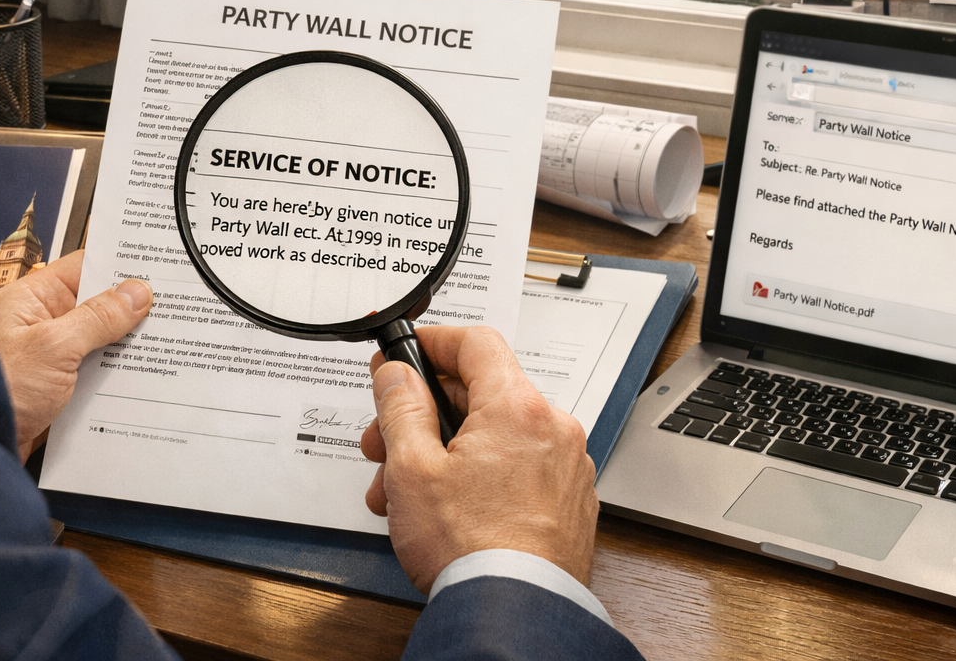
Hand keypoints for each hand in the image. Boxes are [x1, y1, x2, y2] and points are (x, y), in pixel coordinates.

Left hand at [0, 251, 151, 459]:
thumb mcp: (54, 346)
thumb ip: (98, 318)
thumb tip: (136, 292)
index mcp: (29, 300)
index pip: (81, 268)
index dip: (118, 265)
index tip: (155, 266)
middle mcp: (36, 325)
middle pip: (92, 307)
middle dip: (129, 309)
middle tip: (171, 307)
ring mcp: (43, 359)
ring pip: (94, 343)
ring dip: (122, 347)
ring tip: (164, 341)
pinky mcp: (50, 392)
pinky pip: (89, 375)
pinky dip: (112, 377)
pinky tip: (138, 379)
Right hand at [360, 325, 597, 593]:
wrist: (515, 614)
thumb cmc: (471, 549)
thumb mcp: (412, 468)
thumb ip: (401, 407)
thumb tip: (397, 373)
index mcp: (518, 408)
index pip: (476, 342)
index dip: (433, 341)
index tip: (406, 355)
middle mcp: (553, 429)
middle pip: (482, 394)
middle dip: (425, 415)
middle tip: (386, 440)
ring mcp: (566, 468)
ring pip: (495, 438)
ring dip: (445, 452)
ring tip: (406, 492)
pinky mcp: (568, 503)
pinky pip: (518, 469)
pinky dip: (480, 476)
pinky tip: (446, 509)